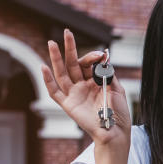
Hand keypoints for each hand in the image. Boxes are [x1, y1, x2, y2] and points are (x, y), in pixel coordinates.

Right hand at [41, 29, 131, 146]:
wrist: (115, 131)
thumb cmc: (119, 113)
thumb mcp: (117, 89)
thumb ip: (108, 74)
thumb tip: (103, 59)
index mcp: (95, 81)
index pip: (88, 64)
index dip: (91, 57)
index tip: (100, 55)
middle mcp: (83, 85)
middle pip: (72, 64)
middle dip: (69, 48)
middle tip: (67, 32)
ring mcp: (74, 94)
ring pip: (62, 73)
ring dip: (56, 58)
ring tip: (52, 43)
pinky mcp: (68, 104)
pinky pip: (55, 92)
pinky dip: (48, 80)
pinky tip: (43, 67)